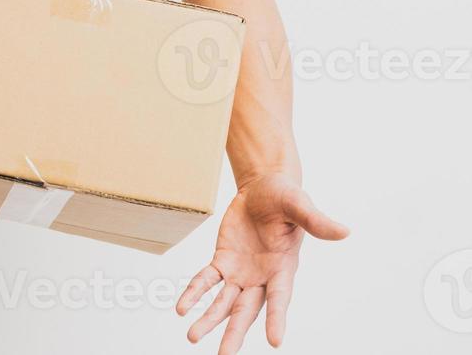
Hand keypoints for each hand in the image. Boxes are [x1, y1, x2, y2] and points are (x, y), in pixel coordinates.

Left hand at [176, 172, 349, 352]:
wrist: (263, 188)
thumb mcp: (299, 205)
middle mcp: (263, 277)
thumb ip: (316, 221)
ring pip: (223, 302)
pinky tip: (182, 307)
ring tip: (192, 337)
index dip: (277, 318)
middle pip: (247, 310)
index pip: (280, 298)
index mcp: (284, 268)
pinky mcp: (223, 261)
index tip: (274, 341)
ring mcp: (241, 272)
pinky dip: (194, 293)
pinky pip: (206, 280)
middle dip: (234, 333)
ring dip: (209, 319)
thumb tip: (345, 231)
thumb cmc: (285, 197)